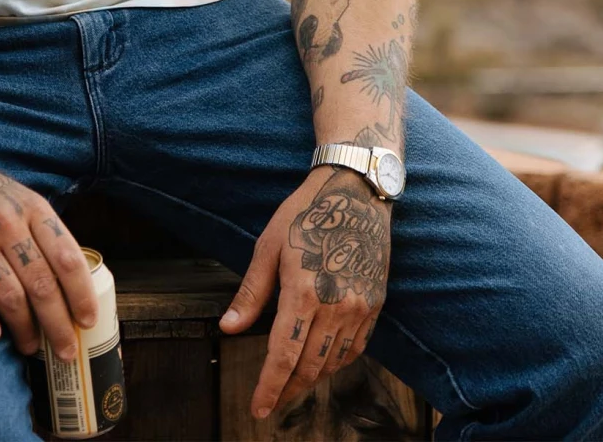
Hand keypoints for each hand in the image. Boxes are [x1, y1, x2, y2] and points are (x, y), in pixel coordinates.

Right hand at [0, 150, 97, 359]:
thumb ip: (40, 232)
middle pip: (41, 283)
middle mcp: (6, 222)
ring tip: (31, 348)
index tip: (88, 321)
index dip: (81, 294)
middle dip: (58, 323)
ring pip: (7, 292)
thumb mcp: (20, 197)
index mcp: (32, 209)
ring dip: (24, 327)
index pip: (67, 257)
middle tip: (66, 350)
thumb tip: (70, 277)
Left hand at [219, 165, 389, 417]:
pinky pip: (355, 349)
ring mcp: (359, 308)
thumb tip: (228, 327)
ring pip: (332, 363)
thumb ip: (251, 293)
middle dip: (287, 390)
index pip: (283, 357)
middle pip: (309, 368)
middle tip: (270, 401)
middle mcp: (335, 307)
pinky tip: (322, 362)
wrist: (355, 193)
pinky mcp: (374, 305)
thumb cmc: (306, 215)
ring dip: (311, 379)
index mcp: (303, 293)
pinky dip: (336, 363)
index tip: (258, 408)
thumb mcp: (268, 247)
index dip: (269, 388)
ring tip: (292, 384)